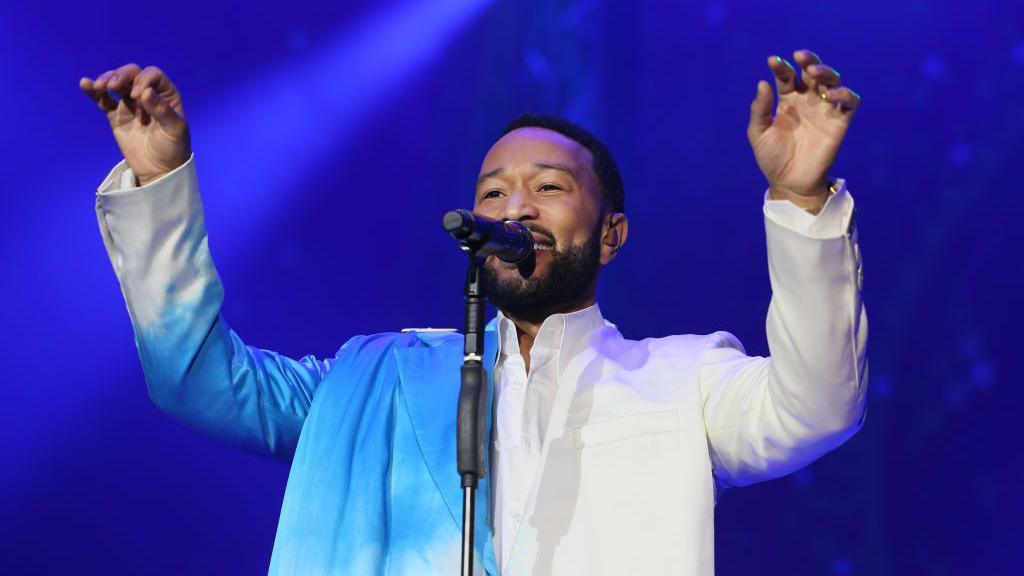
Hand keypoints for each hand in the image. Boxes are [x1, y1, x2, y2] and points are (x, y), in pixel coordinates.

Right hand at [80, 64, 189, 185]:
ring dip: (107, 79)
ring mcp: (130, 104)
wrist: (160, 170)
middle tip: (114, 87)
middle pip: (132, 73)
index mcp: (166, 94)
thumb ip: (161, 110)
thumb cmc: (173, 148)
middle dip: (121, 75)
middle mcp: (148, 95)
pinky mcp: (116, 116)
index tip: (138, 96)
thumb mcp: (174, 129)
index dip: (143, 80)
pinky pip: (103, 100)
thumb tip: (144, 92)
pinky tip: (84, 84)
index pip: (152, 75)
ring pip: (117, 83)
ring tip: (100, 87)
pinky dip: (93, 91)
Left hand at [747, 50, 860, 210]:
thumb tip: (762, 83)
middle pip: (812, 72)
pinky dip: (845, 94)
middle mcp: (807, 101)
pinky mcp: (839, 122)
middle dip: (808, 60)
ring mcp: (824, 110)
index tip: (773, 61)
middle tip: (800, 57)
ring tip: (814, 71)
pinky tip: (832, 94)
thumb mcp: (758, 133)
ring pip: (832, 81)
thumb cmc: (772, 158)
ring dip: (826, 72)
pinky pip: (850, 103)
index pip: (787, 76)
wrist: (789, 183)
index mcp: (787, 100)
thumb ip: (760, 110)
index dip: (781, 67)